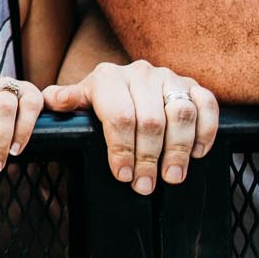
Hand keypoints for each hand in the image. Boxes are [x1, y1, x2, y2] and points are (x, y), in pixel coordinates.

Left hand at [43, 61, 218, 192]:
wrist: (127, 83)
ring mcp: (169, 77)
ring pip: (180, 114)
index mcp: (108, 77)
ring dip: (178, 150)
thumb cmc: (102, 99)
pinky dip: (205, 131)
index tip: (122, 175)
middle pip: (150, 121)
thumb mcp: (82, 100)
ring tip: (172, 177)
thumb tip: (51, 101)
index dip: (121, 149)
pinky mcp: (193, 85)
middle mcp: (140, 73)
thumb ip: (66, 100)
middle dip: (148, 158)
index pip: (118, 116)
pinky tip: (196, 154)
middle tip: (145, 185)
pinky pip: (207, 105)